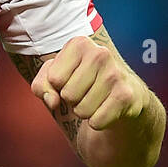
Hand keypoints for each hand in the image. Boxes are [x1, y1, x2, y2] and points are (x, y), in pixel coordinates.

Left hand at [32, 36, 147, 130]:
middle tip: (85, 93)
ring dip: (85, 111)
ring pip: (81, 110)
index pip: (53, 79)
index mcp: (80, 43)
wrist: (122, 99)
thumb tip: (52, 100)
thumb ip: (41, 85)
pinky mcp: (126, 96)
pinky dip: (97, 122)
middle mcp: (100, 53)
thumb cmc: (81, 84)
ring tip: (96, 100)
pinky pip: (96, 122)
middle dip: (72, 100)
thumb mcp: (54, 80)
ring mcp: (116, 74)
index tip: (71, 80)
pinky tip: (106, 109)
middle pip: (67, 95)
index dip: (58, 86)